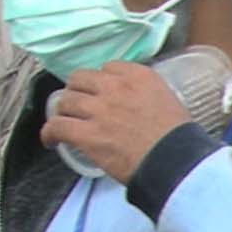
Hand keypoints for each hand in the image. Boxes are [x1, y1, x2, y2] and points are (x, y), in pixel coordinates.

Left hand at [39, 63, 191, 184]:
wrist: (177, 163)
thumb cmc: (180, 139)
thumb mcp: (170, 101)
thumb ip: (148, 95)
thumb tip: (136, 104)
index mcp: (138, 76)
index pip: (108, 68)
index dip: (101, 81)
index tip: (103, 93)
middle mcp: (114, 87)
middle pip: (79, 80)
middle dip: (77, 92)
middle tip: (79, 106)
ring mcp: (98, 110)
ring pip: (65, 102)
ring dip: (63, 112)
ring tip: (65, 123)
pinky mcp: (87, 134)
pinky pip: (57, 127)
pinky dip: (50, 133)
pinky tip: (51, 140)